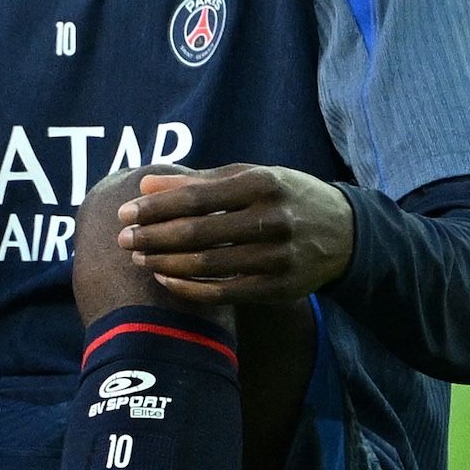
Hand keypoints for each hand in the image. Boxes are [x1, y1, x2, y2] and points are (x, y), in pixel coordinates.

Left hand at [117, 165, 355, 304]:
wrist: (345, 233)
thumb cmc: (285, 198)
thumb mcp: (250, 178)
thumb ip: (198, 182)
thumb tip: (146, 185)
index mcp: (262, 183)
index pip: (195, 197)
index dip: (155, 207)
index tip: (125, 213)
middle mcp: (272, 219)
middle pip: (197, 232)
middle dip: (152, 237)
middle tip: (124, 240)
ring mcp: (277, 257)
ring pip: (207, 265)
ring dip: (165, 263)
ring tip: (140, 259)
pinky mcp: (278, 288)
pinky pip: (223, 292)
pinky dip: (189, 288)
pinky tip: (167, 279)